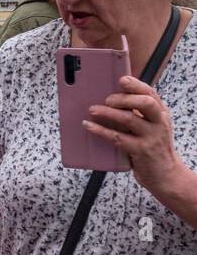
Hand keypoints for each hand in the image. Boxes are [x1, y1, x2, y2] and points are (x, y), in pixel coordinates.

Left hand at [85, 76, 188, 192]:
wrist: (165, 175)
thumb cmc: (152, 147)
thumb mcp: (151, 127)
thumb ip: (137, 113)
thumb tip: (108, 99)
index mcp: (160, 114)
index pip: (151, 93)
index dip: (136, 85)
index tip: (121, 79)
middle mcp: (158, 123)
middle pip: (145, 103)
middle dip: (124, 98)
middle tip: (107, 99)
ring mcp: (151, 137)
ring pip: (130, 119)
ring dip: (108, 113)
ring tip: (92, 110)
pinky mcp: (141, 151)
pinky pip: (118, 138)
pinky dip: (101, 131)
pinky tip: (89, 126)